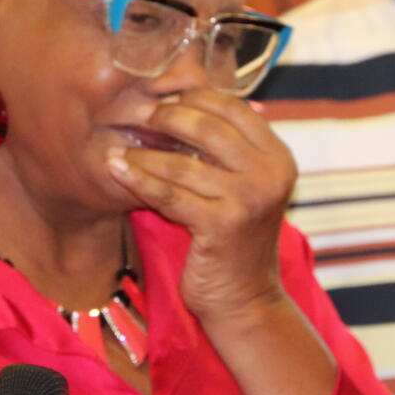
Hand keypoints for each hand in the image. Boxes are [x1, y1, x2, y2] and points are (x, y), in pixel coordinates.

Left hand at [106, 88, 296, 320]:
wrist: (245, 298)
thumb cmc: (235, 239)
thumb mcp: (243, 186)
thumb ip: (228, 147)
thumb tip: (189, 97)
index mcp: (278, 156)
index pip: (233, 107)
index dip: (193, 95)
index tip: (160, 95)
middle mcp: (270, 172)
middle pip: (208, 125)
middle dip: (165, 116)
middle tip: (135, 114)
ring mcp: (249, 198)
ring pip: (182, 161)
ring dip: (143, 151)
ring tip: (116, 143)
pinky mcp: (223, 224)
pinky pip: (169, 193)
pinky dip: (138, 178)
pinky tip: (116, 168)